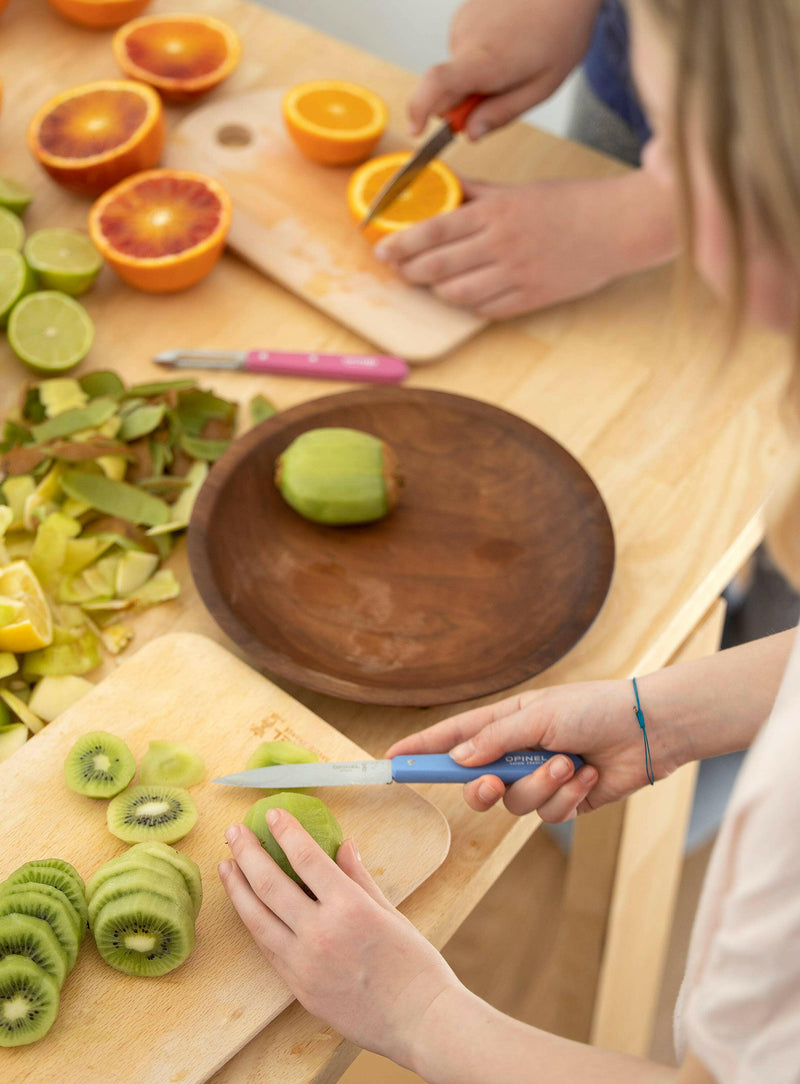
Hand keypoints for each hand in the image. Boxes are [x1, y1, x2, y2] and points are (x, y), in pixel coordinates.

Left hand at [218, 811, 462, 1068]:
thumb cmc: (414, 966)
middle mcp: (320, 933)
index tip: (272, 814)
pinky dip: (253, 922)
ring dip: (237, 888)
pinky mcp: (298, 987)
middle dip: (247, 853)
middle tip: (234, 832)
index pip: (306, 858)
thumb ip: (360, 877)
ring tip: (227, 866)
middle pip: (270, 884)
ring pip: (257, 918)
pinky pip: (267, 948)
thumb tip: (344, 847)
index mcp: (349, 907)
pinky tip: (247, 907)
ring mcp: (304, 963)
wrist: (419, 1021)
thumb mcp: (390, 912)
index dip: (286, 831)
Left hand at [374, 171, 677, 318]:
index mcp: (495, 212)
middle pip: (437, 266)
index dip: (401, 243)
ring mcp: (516, 275)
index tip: (382, 249)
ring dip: (438, 290)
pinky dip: (470, 304)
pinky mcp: (530, 298)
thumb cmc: (570, 203)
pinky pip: (486, 309)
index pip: (433, 230)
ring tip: (433, 281)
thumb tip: (441, 182)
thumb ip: (476, 191)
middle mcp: (501, 245)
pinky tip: (466, 294)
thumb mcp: (518, 190)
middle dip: (411, 270)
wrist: (618, 227)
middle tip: (401, 269)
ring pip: (457, 293)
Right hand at [386, 678, 660, 820]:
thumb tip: (458, 759)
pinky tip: (590, 776)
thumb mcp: (538, 715)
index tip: (391, 761)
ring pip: (516, 804)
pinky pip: (550, 814)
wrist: (647, 729)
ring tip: (570, 763)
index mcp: (505, 723)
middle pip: (476, 784)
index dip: (422, 750)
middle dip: (483, 788)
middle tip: (491, 783)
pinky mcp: (565, 801)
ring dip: (543, 786)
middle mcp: (516, 752)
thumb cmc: (593, 708)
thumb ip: (495, 740)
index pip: (452, 739)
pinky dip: (569, 797)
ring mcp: (539, 778)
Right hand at [408, 0, 602, 138]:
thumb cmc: (561, 32)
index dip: (419, 110)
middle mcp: (467, 37)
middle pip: (445, 86)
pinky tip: (506, 41)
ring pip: (457, 69)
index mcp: (486, 60)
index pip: (436, 85)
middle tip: (503, 91)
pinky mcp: (465, 12)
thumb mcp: (541, 87)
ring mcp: (463, 21)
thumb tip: (470, 134)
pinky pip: (463, 49)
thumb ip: (502, 113)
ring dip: (477, 76)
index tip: (417, 130)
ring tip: (513, 58)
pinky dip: (479, 56)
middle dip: (465, 101)